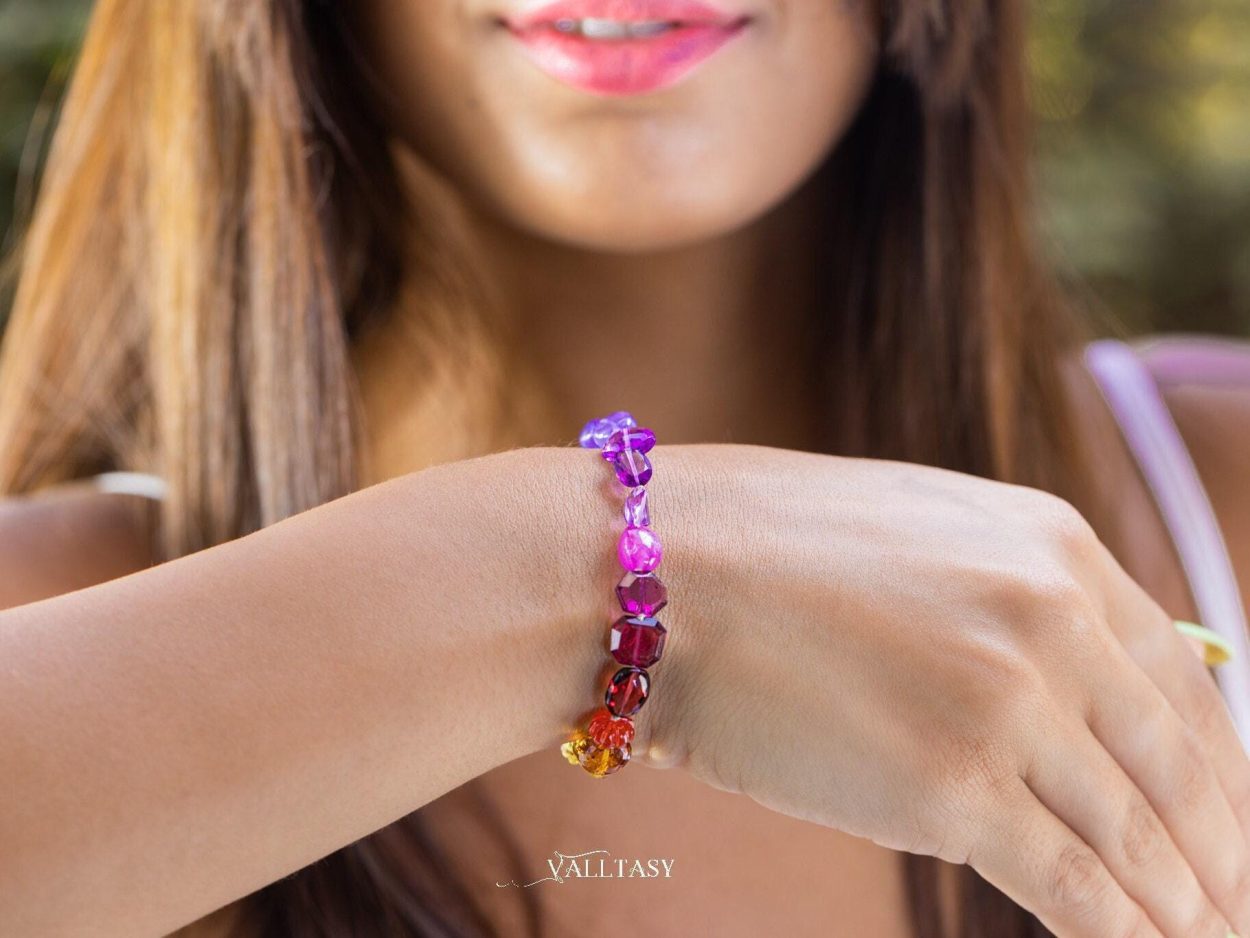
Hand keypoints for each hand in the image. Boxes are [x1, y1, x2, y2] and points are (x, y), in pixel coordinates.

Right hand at [639, 443, 1249, 937]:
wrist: (651, 571)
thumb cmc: (755, 543)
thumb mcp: (913, 528)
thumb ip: (999, 589)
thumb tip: (1051, 663)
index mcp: (1051, 546)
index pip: (1180, 678)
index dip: (1218, 765)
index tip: (1225, 817)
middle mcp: (1050, 620)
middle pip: (1177, 765)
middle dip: (1219, 850)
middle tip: (1237, 903)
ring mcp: (1006, 704)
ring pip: (1133, 834)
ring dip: (1179, 903)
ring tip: (1204, 937)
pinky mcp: (951, 789)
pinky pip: (1071, 883)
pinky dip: (1116, 929)